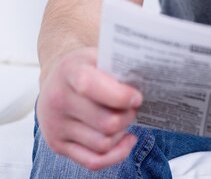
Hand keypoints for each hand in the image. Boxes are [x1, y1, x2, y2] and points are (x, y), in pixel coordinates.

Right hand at [37, 47, 142, 170]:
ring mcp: (55, 126)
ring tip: (126, 119)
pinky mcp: (57, 145)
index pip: (90, 86)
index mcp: (69, 71)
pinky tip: (127, 139)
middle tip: (135, 108)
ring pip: (103, 144)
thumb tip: (148, 79)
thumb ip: (117, 65)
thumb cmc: (85, 66)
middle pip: (105, 122)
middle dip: (128, 116)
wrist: (55, 80)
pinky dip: (116, 154)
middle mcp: (58, 100)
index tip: (137, 97)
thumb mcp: (97, 55)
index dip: (120, 95)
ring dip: (122, 133)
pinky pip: (93, 161)